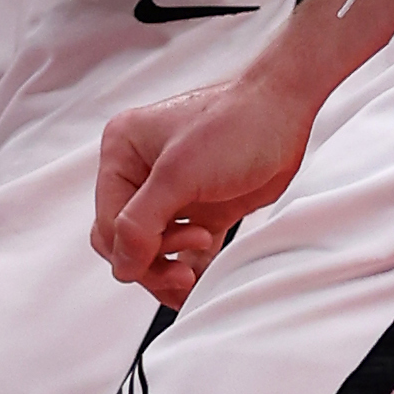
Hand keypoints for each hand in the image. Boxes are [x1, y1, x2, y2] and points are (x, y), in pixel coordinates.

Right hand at [92, 70, 318, 304]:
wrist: (286, 112)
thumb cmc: (232, 127)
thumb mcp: (178, 175)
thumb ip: (142, 223)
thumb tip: (122, 268)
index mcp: (121, 154)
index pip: (108, 220)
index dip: (130, 251)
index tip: (164, 270)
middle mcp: (140, 172)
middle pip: (125, 237)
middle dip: (150, 262)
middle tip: (182, 277)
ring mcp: (172, 191)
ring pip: (153, 246)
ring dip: (168, 267)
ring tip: (193, 276)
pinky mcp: (203, 206)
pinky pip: (185, 247)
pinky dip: (189, 267)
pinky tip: (200, 280)